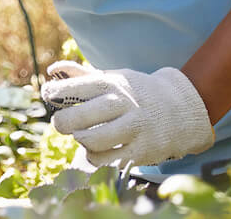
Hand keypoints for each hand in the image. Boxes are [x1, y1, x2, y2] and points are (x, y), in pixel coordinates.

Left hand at [41, 60, 213, 166]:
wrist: (182, 109)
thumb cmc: (137, 93)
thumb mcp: (114, 78)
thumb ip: (82, 75)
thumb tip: (52, 70)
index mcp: (112, 84)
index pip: (74, 88)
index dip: (54, 92)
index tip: (49, 95)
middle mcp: (122, 105)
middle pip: (78, 118)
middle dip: (62, 122)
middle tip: (62, 123)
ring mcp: (133, 129)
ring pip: (91, 141)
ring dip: (80, 141)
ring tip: (81, 136)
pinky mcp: (141, 152)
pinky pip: (107, 161)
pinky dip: (95, 158)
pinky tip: (96, 150)